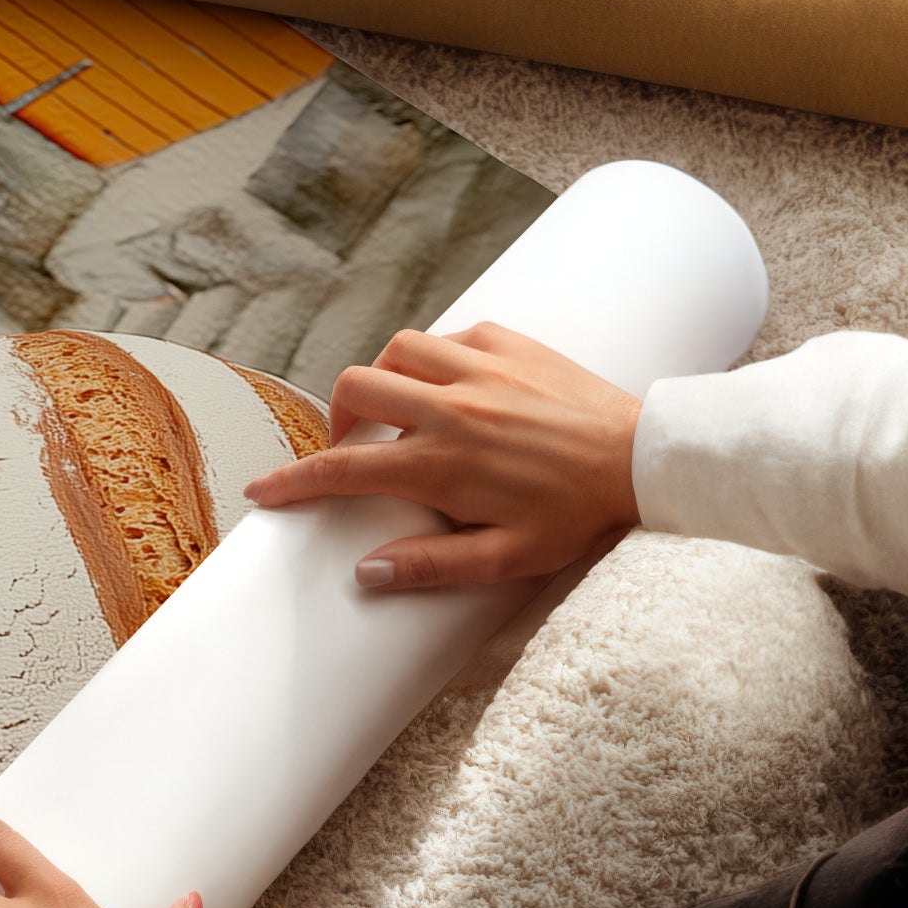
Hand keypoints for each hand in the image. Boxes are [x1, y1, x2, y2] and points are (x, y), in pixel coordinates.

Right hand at [243, 322, 641, 590]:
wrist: (644, 459)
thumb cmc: (578, 515)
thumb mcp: (508, 558)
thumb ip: (433, 566)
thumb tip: (366, 572)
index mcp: (442, 463)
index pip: (343, 469)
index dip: (292, 481)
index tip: (262, 490)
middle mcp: (450, 407)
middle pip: (355, 390)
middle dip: (336, 418)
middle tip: (352, 446)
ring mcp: (479, 368)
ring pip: (396, 350)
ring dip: (384, 379)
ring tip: (397, 409)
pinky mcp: (509, 342)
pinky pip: (449, 336)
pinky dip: (435, 357)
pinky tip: (451, 384)